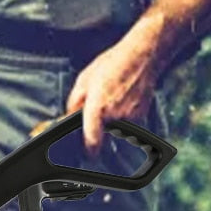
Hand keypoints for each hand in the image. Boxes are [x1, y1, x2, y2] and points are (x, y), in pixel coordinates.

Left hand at [65, 29, 160, 155]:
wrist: (142, 56)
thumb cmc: (112, 64)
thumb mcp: (84, 80)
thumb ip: (74, 102)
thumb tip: (68, 117)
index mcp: (98, 107)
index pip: (92, 139)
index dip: (89, 150)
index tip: (87, 154)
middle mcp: (115, 115)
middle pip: (103, 133)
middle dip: (99, 126)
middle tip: (100, 107)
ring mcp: (130, 116)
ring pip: (115, 127)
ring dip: (112, 119)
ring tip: (112, 97)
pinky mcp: (141, 114)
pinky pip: (127, 121)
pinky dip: (124, 114)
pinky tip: (123, 97)